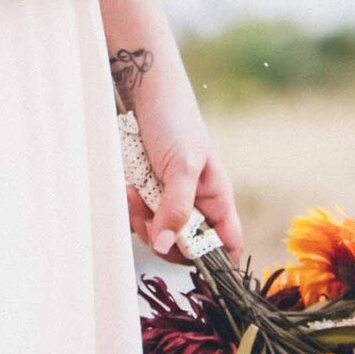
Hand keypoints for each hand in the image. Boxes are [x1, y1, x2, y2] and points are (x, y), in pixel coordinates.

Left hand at [118, 50, 242, 260]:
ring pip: (158, 233)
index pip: (227, 243)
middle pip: (186, 246)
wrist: (143, 91)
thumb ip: (178, 207)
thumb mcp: (182, 165)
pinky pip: (139, 216)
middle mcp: (195, 204)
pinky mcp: (146, 193)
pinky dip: (131, 208)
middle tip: (149, 217)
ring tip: (134, 192)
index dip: (216, 261)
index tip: (191, 261)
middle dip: (165, 238)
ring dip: (142, 220)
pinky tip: (127, 188)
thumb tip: (168, 245)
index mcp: (217, 198)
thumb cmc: (174, 121)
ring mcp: (169, 200)